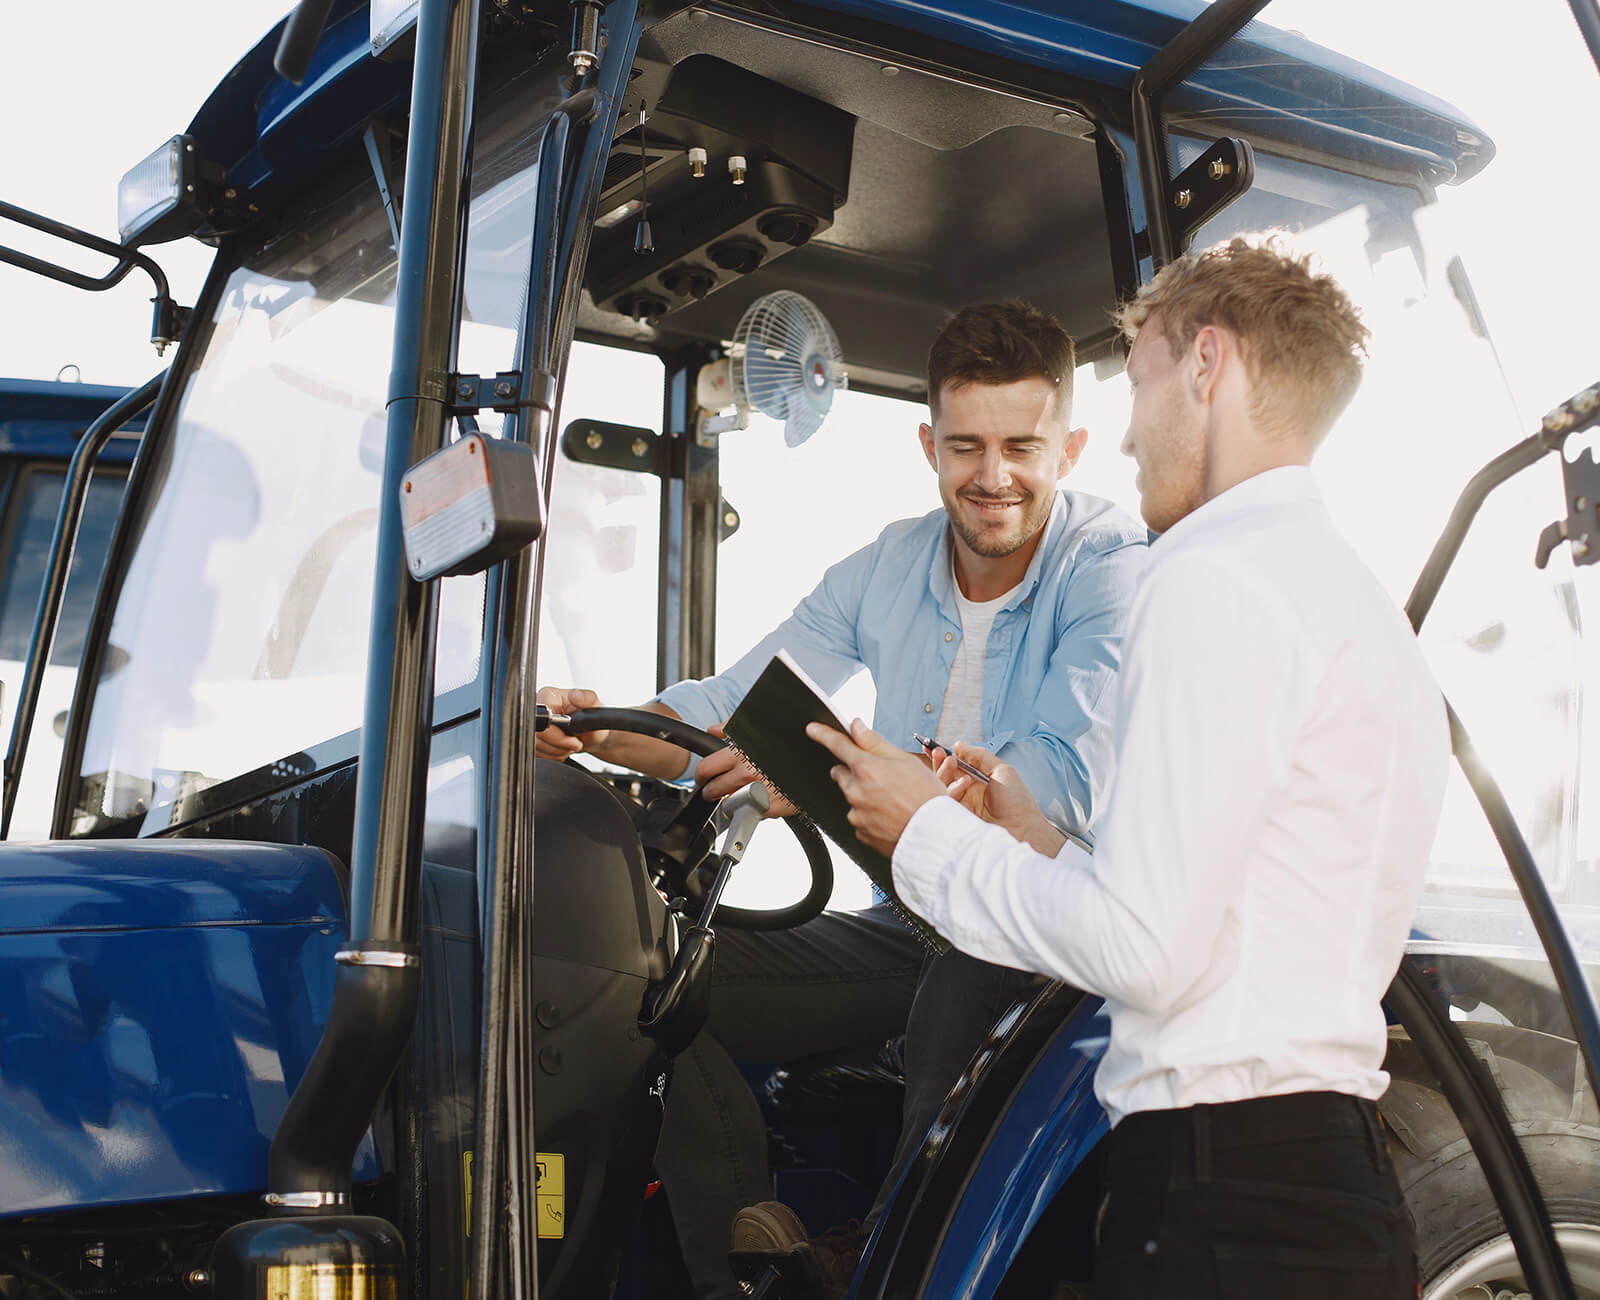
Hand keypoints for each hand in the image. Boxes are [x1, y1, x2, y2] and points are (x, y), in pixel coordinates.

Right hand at [535, 686, 607, 760]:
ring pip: (537, 746)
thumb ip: (587, 698)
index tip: (572, 739)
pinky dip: (552, 755)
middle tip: (574, 743)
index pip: (542, 718)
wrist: (592, 733)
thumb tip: (575, 695)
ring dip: (556, 751)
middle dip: (558, 745)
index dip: (556, 734)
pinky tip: (562, 749)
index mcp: (548, 695)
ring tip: (570, 745)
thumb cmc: (593, 717)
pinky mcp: (535, 736)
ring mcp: (535, 723)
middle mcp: (538, 707)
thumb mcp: (595, 706)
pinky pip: (537, 752)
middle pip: (538, 735)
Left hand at [696, 725, 796, 816]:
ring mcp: (759, 793)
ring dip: (730, 801)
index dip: (701, 773)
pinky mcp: (772, 809)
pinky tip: (759, 798)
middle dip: (711, 790)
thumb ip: (732, 727)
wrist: (819, 760)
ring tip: (737, 794)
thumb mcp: (760, 727)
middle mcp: (748, 775)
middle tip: (713, 789)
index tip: (703, 776)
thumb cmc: (791, 743)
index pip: (706, 769)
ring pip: (729, 805)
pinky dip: (753, 808)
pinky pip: (752, 813)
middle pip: (713, 790)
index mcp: (741, 755)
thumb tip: (713, 730)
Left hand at [806, 718, 947, 855]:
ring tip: (893, 800)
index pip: (837, 745)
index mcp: (865, 768)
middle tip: (881, 776)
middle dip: (855, 771)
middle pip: (842, 774)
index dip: (822, 734)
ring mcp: (856, 814)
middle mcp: (855, 791)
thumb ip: (875, 742)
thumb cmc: (926, 798)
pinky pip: (860, 819)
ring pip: (852, 798)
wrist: (935, 837)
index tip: (812, 729)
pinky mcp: (860, 833)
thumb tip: (857, 727)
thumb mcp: (905, 761)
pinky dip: (870, 815)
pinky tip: (890, 816)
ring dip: (864, 795)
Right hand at [937, 743, 1062, 854]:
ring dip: (944, 771)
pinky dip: (952, 788)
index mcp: (977, 779)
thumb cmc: (1017, 801)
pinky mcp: (957, 816)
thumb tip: (958, 745)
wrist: (1022, 828)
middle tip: (940, 753)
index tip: (931, 746)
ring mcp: (961, 804)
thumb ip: (980, 756)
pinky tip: (964, 783)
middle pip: (944, 775)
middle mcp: (967, 791)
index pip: (955, 765)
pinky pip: (946, 800)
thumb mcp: (1002, 770)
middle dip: (940, 762)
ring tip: (952, 763)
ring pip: (942, 786)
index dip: (942, 756)